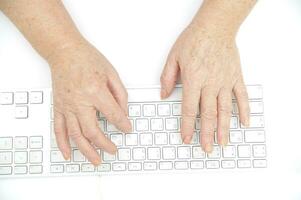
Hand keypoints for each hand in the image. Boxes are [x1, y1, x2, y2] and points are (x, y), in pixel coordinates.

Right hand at [49, 41, 130, 164]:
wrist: (64, 51)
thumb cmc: (86, 59)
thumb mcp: (111, 73)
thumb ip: (120, 94)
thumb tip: (124, 112)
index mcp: (95, 91)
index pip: (113, 115)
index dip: (123, 124)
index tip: (127, 129)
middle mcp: (79, 102)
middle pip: (93, 131)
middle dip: (105, 144)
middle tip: (113, 150)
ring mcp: (67, 106)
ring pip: (76, 135)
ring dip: (86, 151)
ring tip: (96, 160)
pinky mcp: (58, 107)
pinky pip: (59, 129)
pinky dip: (63, 144)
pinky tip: (69, 154)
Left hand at [160, 24, 249, 152]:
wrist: (215, 26)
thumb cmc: (195, 39)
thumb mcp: (174, 57)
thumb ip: (167, 78)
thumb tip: (163, 95)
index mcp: (193, 80)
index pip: (189, 109)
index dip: (187, 126)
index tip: (186, 138)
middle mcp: (210, 84)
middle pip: (208, 114)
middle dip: (206, 134)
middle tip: (206, 148)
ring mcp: (225, 81)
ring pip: (225, 110)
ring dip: (224, 128)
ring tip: (223, 143)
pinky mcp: (236, 77)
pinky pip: (242, 97)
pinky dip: (244, 111)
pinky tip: (244, 123)